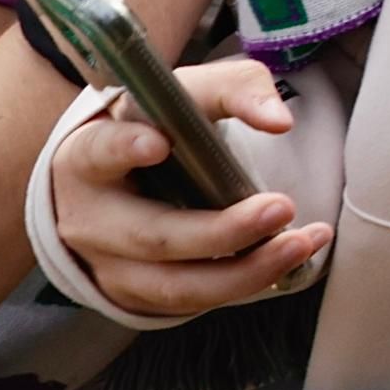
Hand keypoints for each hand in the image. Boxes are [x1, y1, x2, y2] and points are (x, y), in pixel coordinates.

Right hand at [48, 54, 324, 317]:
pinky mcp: (138, 296)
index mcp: (89, 158)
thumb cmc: (154, 129)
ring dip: (245, 271)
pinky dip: (246, 284)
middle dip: (220, 231)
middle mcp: (92, 220)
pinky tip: (292, 258)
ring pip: (175, 285)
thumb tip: (278, 120)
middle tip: (281, 207)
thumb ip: (234, 89)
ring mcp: (110, 266)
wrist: (115, 182)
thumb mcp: (184, 95)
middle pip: (152, 236)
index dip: (124, 148)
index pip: (100, 152)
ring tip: (301, 244)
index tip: (158, 143)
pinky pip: (194, 301)